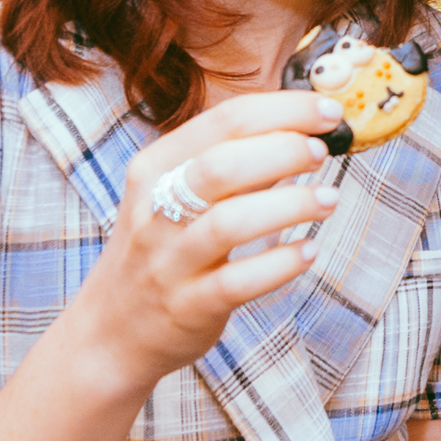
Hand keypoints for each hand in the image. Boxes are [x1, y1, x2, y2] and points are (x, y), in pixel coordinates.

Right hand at [66, 90, 346, 396]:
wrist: (111, 331)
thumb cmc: (162, 250)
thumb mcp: (175, 195)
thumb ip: (231, 164)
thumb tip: (303, 133)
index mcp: (155, 168)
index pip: (223, 121)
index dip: (284, 110)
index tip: (328, 109)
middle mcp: (155, 209)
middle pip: (222, 165)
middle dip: (283, 150)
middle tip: (323, 152)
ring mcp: (169, 260)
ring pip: (229, 222)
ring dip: (290, 205)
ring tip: (329, 198)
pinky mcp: (188, 305)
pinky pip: (238, 281)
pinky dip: (280, 263)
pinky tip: (310, 251)